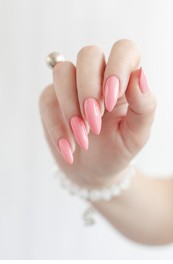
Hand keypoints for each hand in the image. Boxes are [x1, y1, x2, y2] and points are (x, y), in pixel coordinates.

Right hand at [39, 39, 155, 187]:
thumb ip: (143, 105)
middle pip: (88, 55)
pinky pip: (47, 99)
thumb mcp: (137, 133)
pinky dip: (57, 126)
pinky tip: (69, 147)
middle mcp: (97, 76)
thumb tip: (139, 74)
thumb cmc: (119, 147)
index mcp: (124, 79)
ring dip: (70, 108)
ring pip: (62, 72)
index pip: (123, 50)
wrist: (95, 169)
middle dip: (88, 89)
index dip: (117, 69)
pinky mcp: (51, 100)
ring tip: (82, 138)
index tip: (111, 102)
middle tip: (94, 124)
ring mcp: (71, 85)